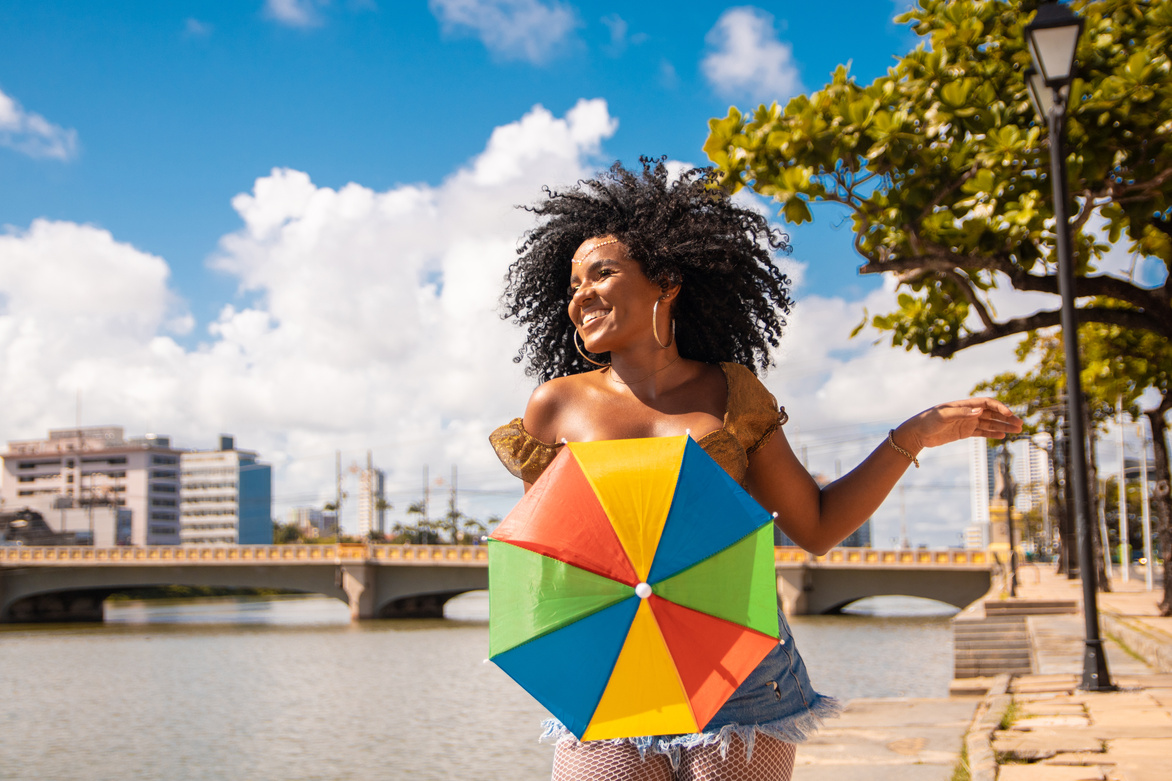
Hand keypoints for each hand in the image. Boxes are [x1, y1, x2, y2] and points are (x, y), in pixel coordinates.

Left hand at [896, 398, 1023, 451]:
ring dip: (1003, 426)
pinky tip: (1002, 435)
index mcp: (964, 405)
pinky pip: (981, 432)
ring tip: (1017, 430)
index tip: (1009, 415)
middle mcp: (968, 412)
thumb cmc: (928, 421)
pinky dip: (992, 433)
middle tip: (1020, 424)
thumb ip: (962, 413)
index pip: (987, 403)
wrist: (917, 433)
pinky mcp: (964, 432)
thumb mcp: (943, 416)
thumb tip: (980, 411)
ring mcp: (967, 422)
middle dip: (1006, 418)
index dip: (999, 407)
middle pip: (992, 414)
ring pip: (989, 423)